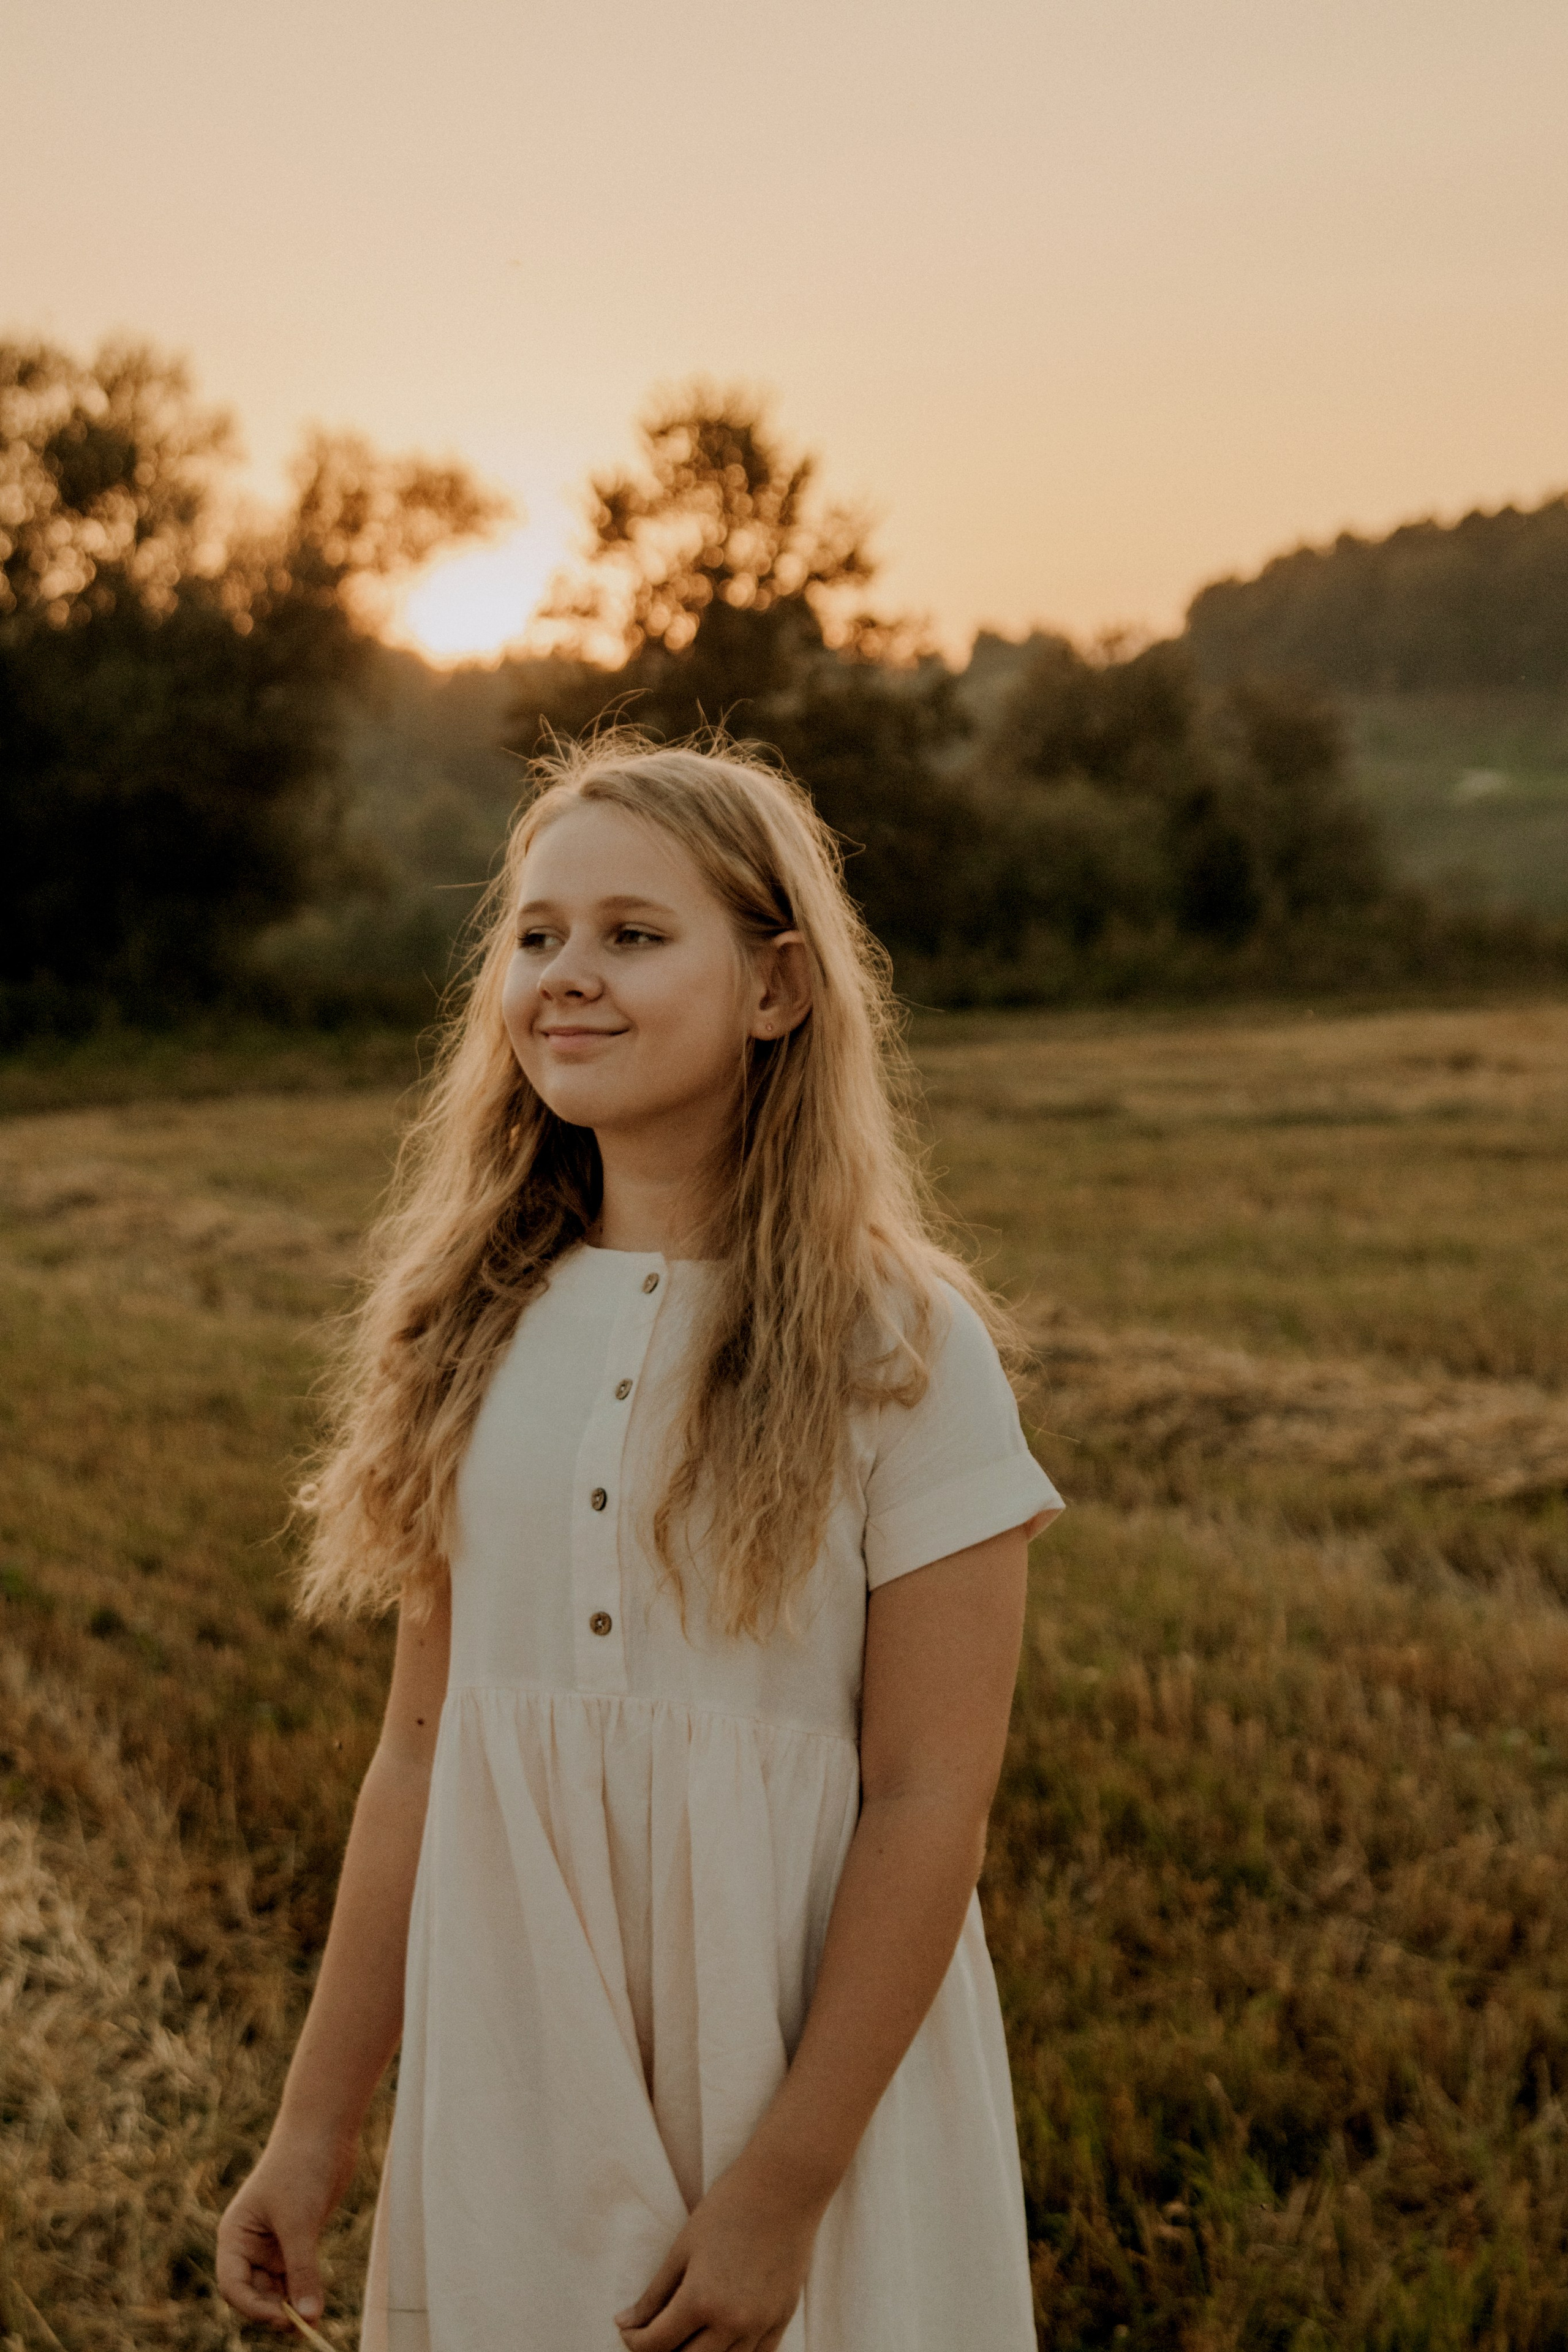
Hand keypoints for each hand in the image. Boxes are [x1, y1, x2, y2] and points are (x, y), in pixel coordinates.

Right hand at [216, 2133, 354, 2330]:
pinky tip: (318, 2303)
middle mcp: (250, 2243)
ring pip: (278, 2286)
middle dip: (275, 2310)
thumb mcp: (299, 2223)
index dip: (254, 2308)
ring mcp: (274, 2241)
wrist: (324, 2130)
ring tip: (313, 2322)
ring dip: (292, 2303)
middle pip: (255, 2291)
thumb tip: (309, 2317)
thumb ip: (302, 2271)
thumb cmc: (300, 2169)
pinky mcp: (298, 2236)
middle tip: (303, 2327)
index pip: (234, 2285)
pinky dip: (305, 2288)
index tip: (284, 2318)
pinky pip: (297, 2273)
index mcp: (235, 2236)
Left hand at [614, 2156, 824, 2351]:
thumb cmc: (728, 2207)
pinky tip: (720, 2339)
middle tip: (654, 2335)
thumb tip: (626, 2323)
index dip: (634, 2341)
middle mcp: (731, 2322)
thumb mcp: (683, 2248)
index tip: (628, 2329)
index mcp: (700, 2301)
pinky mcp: (782, 2319)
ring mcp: (760, 2324)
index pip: (656, 2345)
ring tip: (685, 2336)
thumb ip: (654, 2294)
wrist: (784, 2187)